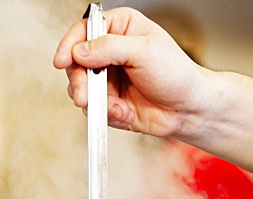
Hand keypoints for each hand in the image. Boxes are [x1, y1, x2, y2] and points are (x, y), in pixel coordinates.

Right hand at [53, 8, 211, 136]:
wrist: (190, 110)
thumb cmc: (177, 75)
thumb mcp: (144, 52)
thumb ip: (109, 48)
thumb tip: (79, 51)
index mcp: (121, 28)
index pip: (84, 30)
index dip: (69, 45)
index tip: (62, 61)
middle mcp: (111, 51)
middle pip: (77, 62)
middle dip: (81, 82)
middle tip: (84, 96)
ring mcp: (110, 78)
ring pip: (82, 88)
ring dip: (96, 103)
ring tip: (116, 108)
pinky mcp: (111, 102)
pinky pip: (95, 109)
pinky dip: (108, 115)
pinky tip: (127, 114)